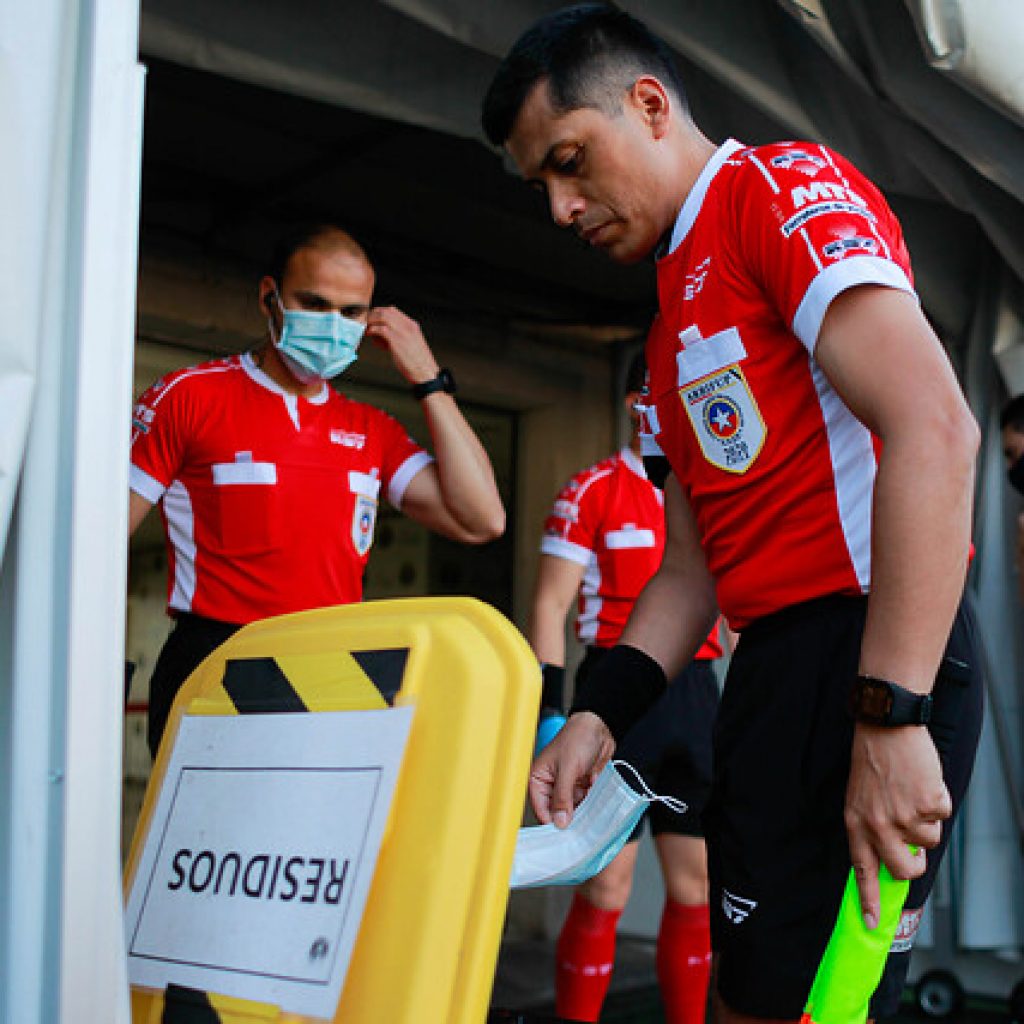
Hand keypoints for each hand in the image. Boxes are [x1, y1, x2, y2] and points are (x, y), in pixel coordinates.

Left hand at [363, 306, 438, 384]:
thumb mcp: (411, 345)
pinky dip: (372, 330)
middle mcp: (408, 325)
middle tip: (366, 323)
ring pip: (382, 316)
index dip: (379, 312)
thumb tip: (382, 337)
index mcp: (412, 325)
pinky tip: (369, 335)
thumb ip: (399, 338)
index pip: (393, 310)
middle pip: (386, 311)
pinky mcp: (396, 340)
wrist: (426, 373)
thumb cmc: (418, 364)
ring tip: (366, 329)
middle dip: (373, 315)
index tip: (372, 319)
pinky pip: (379, 329)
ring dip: (371, 321)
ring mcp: (402, 331)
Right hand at [529, 711, 614, 828]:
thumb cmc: (577, 737)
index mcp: (539, 779)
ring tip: (591, 818)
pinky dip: (592, 807)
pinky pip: (586, 805)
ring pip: (574, 812)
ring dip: (583, 814)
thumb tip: (559, 822)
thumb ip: (562, 796)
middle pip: (558, 814)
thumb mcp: (568, 767)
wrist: (600, 726)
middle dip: (570, 820)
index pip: (541, 810)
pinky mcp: (583, 789)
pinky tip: (597, 807)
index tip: (563, 837)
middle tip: (579, 833)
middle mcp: (552, 787)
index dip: (552, 823)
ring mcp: (568, 789)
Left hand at [845, 723, 950, 927]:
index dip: (868, 899)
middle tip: (914, 846)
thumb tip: (893, 858)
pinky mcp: (928, 805)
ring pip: (929, 840)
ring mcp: (905, 817)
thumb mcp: (859, 797)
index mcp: (856, 823)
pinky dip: (938, 799)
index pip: (862, 870)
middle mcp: (879, 825)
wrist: (886, 727)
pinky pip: (943, 815)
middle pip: (906, 869)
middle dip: (916, 862)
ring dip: (926, 820)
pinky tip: (921, 780)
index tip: (872, 923)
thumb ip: (871, 827)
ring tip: (910, 791)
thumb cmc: (872, 760)